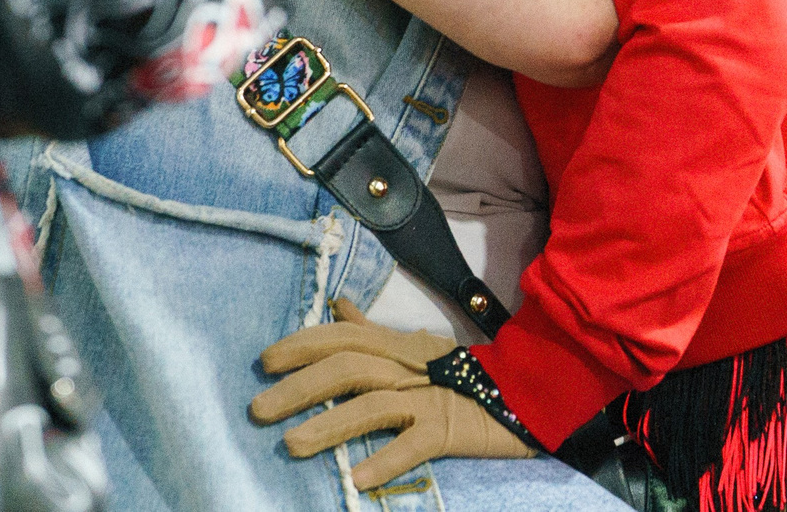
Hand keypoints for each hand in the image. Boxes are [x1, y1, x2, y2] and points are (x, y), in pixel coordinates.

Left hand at [251, 300, 532, 489]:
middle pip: (346, 368)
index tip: (264, 362)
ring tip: (292, 445)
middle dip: (298, 387)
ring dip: (329, 424)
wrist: (528, 391)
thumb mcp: (415, 346)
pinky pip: (415, 445)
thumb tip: (336, 306)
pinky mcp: (450, 430)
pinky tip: (358, 479)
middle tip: (258, 409)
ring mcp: (428, 398)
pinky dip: (386, 460)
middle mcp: (407, 367)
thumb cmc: (462, 373)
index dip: (300, 345)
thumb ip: (371, 330)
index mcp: (397, 345)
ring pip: (371, 405)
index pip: (340, 337)